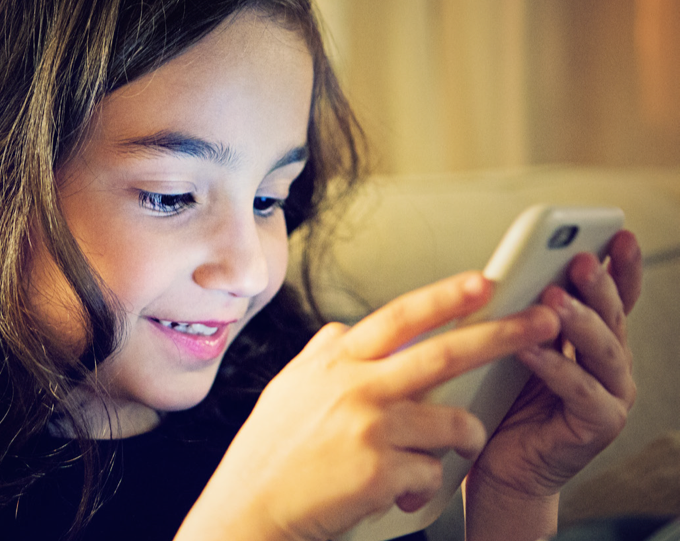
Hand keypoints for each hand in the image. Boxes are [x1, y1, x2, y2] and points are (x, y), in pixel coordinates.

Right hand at [177, 272, 559, 540]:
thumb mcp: (289, 389)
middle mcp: (354, 385)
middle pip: (443, 353)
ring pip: (454, 422)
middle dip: (502, 336)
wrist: (249, 511)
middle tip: (543, 324)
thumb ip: (322, 356)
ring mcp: (369, 426)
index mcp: (335, 361)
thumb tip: (345, 331)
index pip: (400, 317)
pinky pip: (433, 472)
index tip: (484, 282)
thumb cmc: (270, 455)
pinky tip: (396, 493)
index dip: (446, 296)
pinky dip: (424, 485)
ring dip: (466, 436)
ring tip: (454, 447)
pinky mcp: (380, 470)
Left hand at [466, 231, 642, 537]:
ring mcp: (610, 395)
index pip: (613, 296)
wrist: (495, 465)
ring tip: (555, 297)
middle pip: (611, 316)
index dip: (619, 266)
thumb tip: (501, 271)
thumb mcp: (509, 347)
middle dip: (598, 284)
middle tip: (579, 258)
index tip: (618, 233)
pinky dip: (555, 368)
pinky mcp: (597, 425)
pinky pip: (580, 390)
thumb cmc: (499, 402)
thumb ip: (518, 316)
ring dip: (580, 321)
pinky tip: (529, 349)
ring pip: (602, 350)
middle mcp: (609, 364)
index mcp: (591, 340)